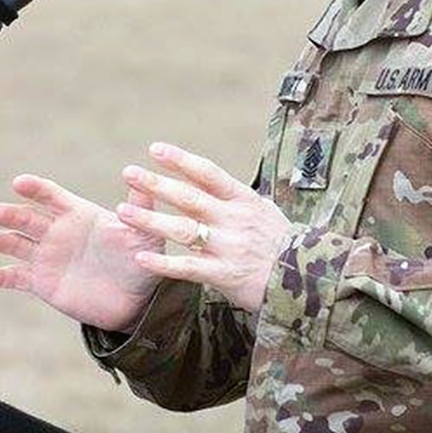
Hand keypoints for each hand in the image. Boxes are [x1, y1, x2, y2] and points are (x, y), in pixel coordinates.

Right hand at [0, 174, 164, 332]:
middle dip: (10, 213)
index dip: (35, 189)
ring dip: (0, 240)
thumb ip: (138, 207)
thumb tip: (136, 175)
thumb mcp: (144, 234)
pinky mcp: (41, 283)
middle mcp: (56, 231)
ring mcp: (46, 257)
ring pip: (16, 244)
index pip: (51, 196)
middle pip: (27, 218)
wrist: (134, 302)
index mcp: (77, 214)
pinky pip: (16, 277)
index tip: (19, 183)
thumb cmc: (140, 262)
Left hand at [116, 142, 290, 312]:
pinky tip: (141, 256)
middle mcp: (235, 220)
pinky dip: (163, 262)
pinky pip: (188, 267)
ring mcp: (229, 247)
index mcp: (244, 201)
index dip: (181, 160)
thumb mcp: (265, 212)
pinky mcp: (225, 274)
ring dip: (150, 220)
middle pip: (189, 197)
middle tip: (128, 173)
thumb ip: (235, 198)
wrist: (309, 282)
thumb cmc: (283, 245)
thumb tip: (208, 179)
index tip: (155, 149)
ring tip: (122, 212)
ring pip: (183, 230)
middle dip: (156, 184)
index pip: (208, 173)